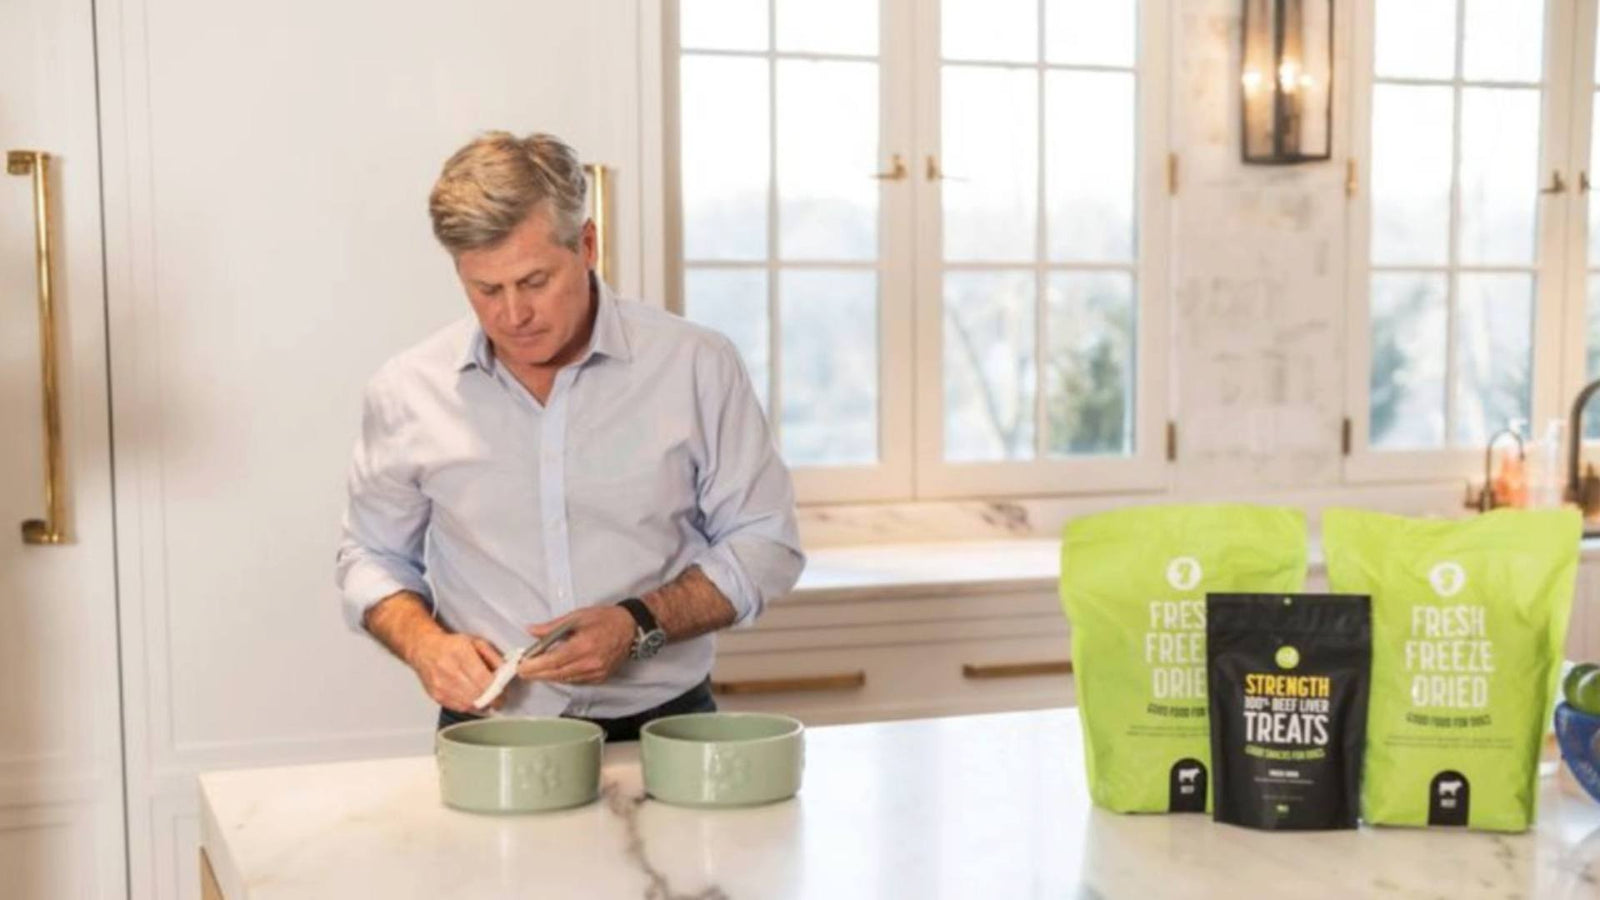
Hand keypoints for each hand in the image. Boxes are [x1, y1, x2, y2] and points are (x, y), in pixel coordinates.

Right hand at [405, 631, 504, 712]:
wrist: (424, 650)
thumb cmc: (451, 645)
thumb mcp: (476, 642)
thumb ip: (493, 657)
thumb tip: (506, 672)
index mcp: (460, 653)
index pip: (482, 679)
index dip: (497, 690)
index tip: (504, 693)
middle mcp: (448, 670)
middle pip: (477, 694)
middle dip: (492, 699)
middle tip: (499, 698)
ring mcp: (441, 685)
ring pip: (469, 704)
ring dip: (482, 704)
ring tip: (487, 698)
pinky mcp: (436, 696)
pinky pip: (459, 708)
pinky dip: (470, 706)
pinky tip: (474, 699)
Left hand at [517, 605, 635, 685]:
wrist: (631, 628)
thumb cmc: (605, 619)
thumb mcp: (577, 616)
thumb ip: (552, 627)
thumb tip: (531, 631)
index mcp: (583, 645)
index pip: (553, 661)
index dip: (535, 665)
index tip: (521, 666)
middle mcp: (590, 663)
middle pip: (557, 674)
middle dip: (537, 674)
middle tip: (522, 671)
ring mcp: (596, 673)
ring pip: (565, 679)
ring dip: (548, 676)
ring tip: (534, 671)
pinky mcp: (600, 678)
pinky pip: (575, 681)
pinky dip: (562, 677)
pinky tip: (554, 672)